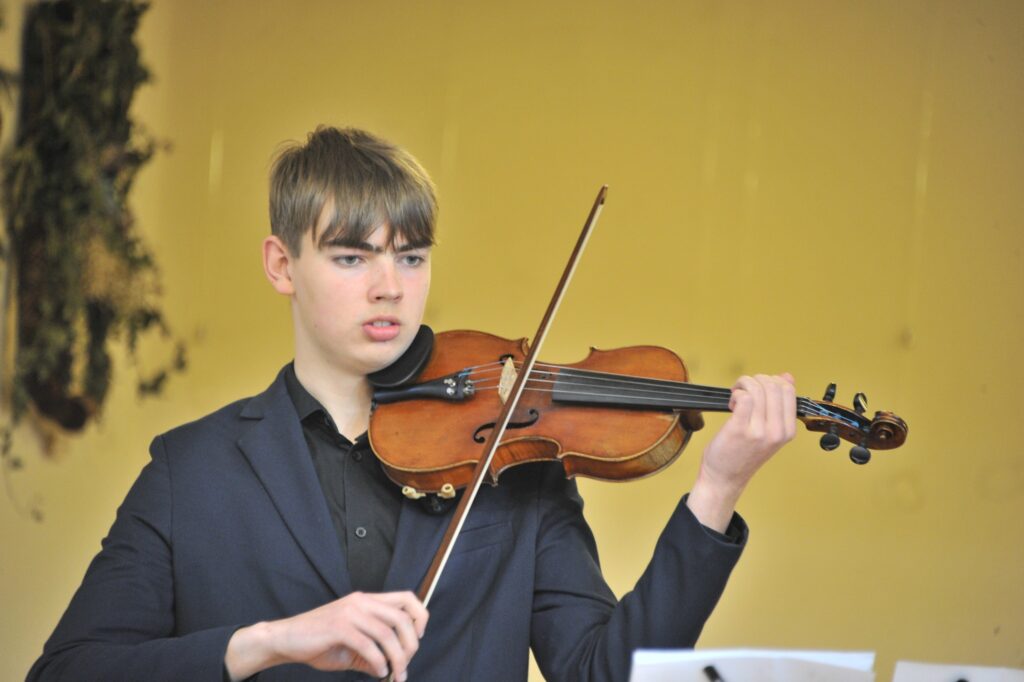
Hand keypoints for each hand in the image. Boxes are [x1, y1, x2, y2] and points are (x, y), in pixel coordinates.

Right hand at [225, 591, 427, 680]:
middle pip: (402, 617)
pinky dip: (378, 661)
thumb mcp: (351, 646)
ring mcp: (350, 612)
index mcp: (367, 601)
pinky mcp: (339, 627)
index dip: (420, 616)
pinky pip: (369, 645)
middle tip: (406, 666)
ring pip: (388, 633)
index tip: (419, 638)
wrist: (285, 639)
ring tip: (396, 674)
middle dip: (411, 645)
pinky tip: (378, 672)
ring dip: (397, 658)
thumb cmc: (318, 642)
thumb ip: (372, 654)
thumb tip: (391, 669)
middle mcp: (361, 601)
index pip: (406, 598)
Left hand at [687, 373, 796, 531]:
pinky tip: (732, 404)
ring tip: (736, 397)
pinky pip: (744, 398)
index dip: (771, 381)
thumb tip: (787, 377)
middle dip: (756, 380)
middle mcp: (777, 431)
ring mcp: (759, 431)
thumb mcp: (769, 430)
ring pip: (757, 389)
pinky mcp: (739, 429)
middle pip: (773, 385)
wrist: (726, 478)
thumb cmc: (743, 454)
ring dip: (743, 385)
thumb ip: (778, 405)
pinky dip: (736, 394)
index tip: (758, 389)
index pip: (788, 390)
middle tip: (744, 390)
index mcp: (788, 430)